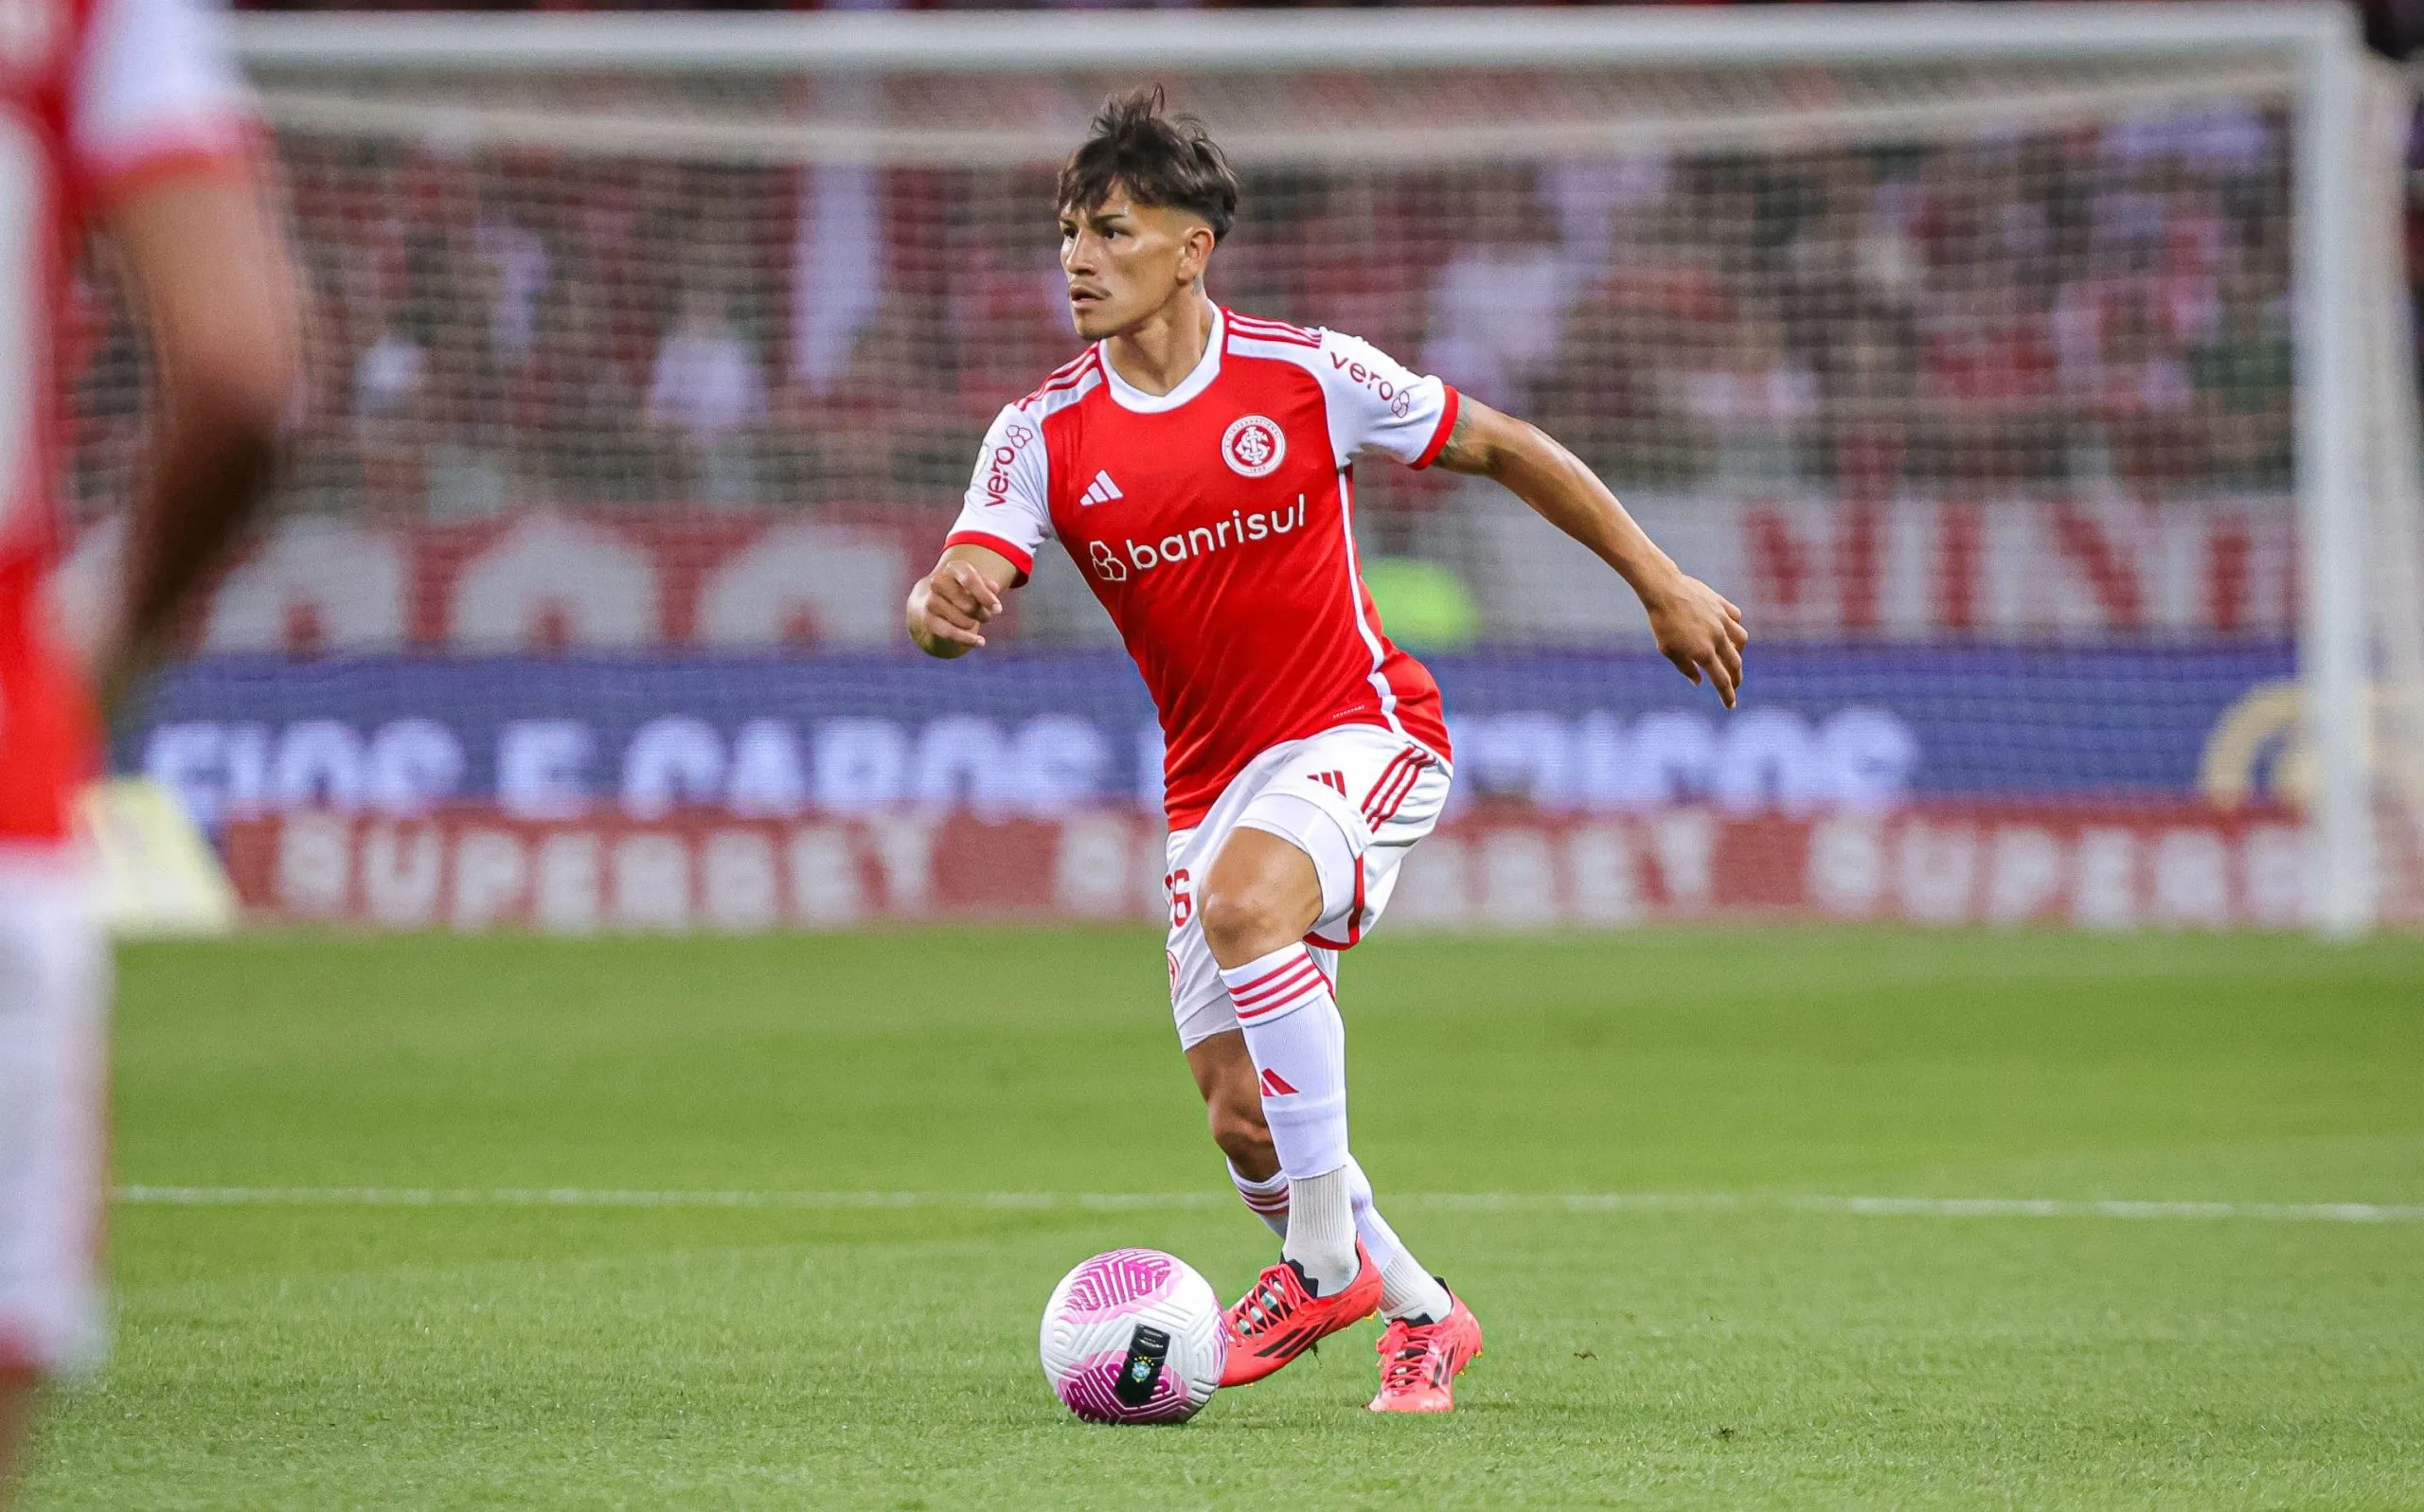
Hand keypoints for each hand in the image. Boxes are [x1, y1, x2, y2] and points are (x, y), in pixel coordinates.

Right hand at [906, 558, 1002, 657]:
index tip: (998, 609)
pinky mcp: (928, 620)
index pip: (970, 580)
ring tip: (973, 620)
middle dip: (982, 613)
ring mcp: (931, 601)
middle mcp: (938, 582)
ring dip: (974, 624)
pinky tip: (981, 642)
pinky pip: (951, 633)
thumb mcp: (976, 584)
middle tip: (985, 614)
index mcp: (953, 568)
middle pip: (969, 605)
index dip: (985, 596)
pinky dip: (968, 639)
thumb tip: (993, 589)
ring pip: (963, 621)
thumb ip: (987, 585)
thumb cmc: (962, 590)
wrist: (931, 599)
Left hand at [1643, 573, 1747, 707]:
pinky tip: (1730, 630)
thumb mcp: (1668, 650)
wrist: (1664, 589)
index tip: (1730, 706)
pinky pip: (1736, 618)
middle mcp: (1718, 638)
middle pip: (1735, 663)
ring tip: (1733, 657)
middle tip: (1734, 685)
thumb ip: (1685, 668)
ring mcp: (1722, 620)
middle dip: (1736, 678)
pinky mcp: (1722, 605)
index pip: (1721, 680)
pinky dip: (1735, 627)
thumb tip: (1698, 681)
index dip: (1727, 695)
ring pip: (1741, 640)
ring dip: (1739, 652)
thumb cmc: (1662, 622)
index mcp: (1704, 652)